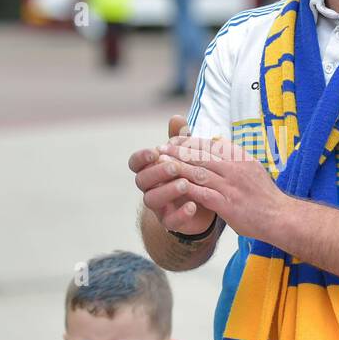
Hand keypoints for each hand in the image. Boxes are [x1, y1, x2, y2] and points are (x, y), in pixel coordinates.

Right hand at [129, 114, 217, 235]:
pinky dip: (181, 214)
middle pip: (141, 180)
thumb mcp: (187, 155)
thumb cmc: (189, 174)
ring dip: (167, 191)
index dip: (141, 157)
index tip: (154, 152)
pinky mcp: (170, 221)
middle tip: (174, 167)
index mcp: (150, 169)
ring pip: (151, 200)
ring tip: (185, 184)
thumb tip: (177, 118)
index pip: (135, 163)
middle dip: (156, 172)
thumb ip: (180, 139)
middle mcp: (150, 187)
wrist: (202, 205)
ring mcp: (158, 206)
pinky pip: (170, 221)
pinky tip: (193, 205)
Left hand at [158, 134, 287, 241]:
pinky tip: (172, 186)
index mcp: (240, 158)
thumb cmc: (264, 195)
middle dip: (178, 151)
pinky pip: (201, 193)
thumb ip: (234, 156)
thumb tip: (218, 141)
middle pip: (201, 155)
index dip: (189, 141)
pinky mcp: (227, 204)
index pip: (210, 144)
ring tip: (160, 164)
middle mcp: (235, 168)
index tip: (173, 139)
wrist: (280, 217)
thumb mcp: (252, 168)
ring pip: (198, 172)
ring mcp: (230, 186)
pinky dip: (185, 188)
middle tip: (161, 148)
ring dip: (177, 167)